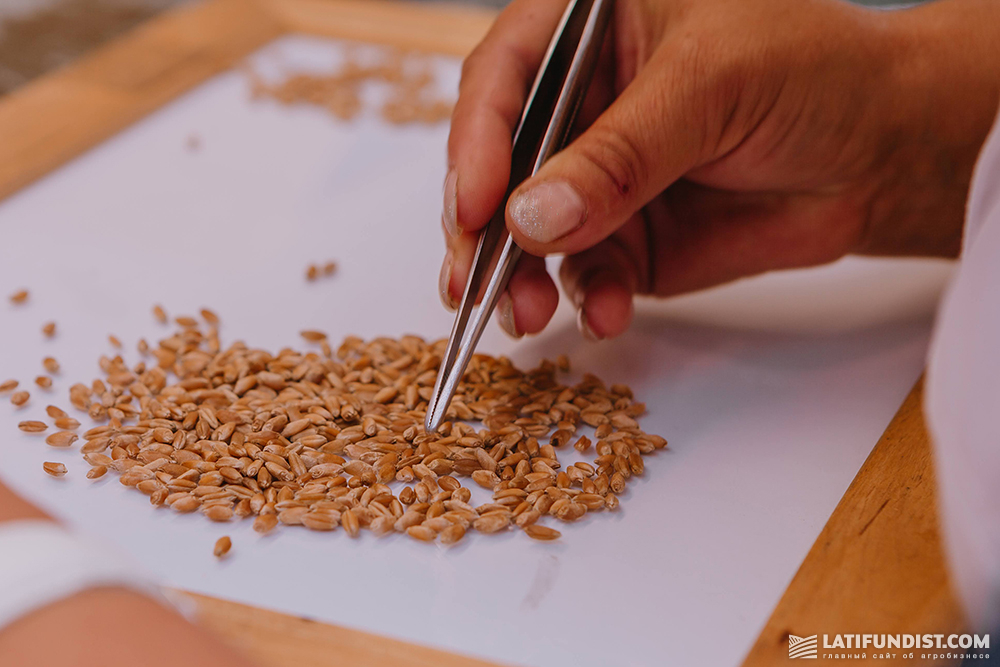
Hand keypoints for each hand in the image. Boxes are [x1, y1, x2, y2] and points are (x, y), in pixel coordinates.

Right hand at [440, 0, 999, 338]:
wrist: (881, 152)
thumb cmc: (809, 73)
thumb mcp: (709, 87)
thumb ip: (619, 154)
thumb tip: (531, 219)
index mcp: (585, 33)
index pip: (503, 78)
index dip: (475, 142)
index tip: (474, 206)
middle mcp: (579, 107)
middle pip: (497, 166)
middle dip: (480, 228)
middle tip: (474, 280)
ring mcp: (597, 181)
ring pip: (528, 234)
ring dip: (518, 278)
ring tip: (524, 314)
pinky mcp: (624, 241)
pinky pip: (584, 275)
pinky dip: (587, 299)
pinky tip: (605, 314)